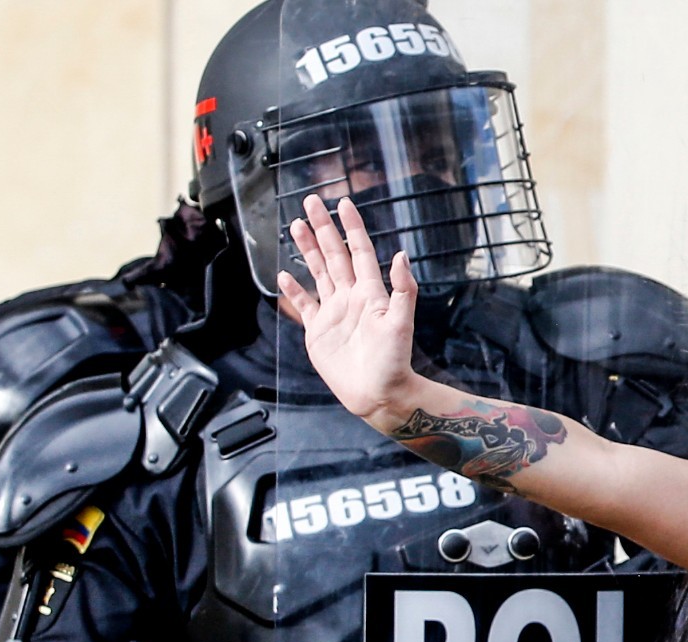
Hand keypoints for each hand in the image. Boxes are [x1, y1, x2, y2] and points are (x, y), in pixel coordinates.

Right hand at [276, 195, 423, 430]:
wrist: (379, 394)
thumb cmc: (395, 361)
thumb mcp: (402, 323)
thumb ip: (403, 289)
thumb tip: (401, 255)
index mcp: (370, 292)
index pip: (359, 251)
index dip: (351, 227)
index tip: (343, 203)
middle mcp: (351, 297)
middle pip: (334, 254)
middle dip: (322, 228)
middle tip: (310, 202)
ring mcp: (333, 312)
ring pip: (318, 272)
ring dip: (308, 249)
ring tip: (295, 225)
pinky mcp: (318, 331)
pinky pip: (304, 305)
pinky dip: (294, 290)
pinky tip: (284, 275)